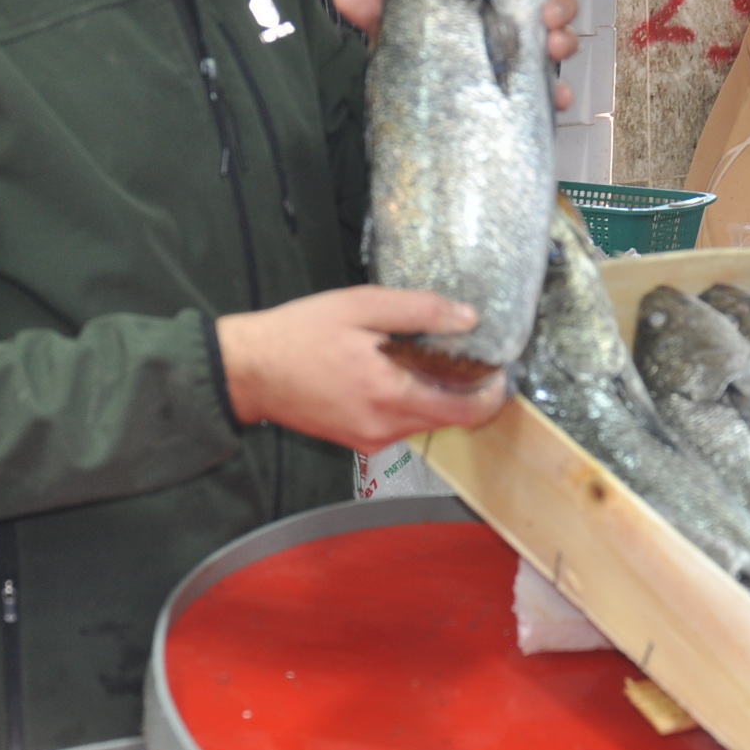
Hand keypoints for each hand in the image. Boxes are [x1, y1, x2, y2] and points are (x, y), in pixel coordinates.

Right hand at [216, 288, 508, 452]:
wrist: (248, 371)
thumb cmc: (299, 333)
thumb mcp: (358, 307)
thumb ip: (417, 311)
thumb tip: (467, 318)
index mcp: (389, 393)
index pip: (463, 412)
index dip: (491, 395)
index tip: (502, 371)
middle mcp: (384, 428)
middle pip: (448, 420)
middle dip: (468, 394)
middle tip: (474, 358)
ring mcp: (369, 440)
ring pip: (423, 423)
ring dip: (436, 397)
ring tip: (433, 358)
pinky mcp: (356, 443)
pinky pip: (398, 426)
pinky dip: (409, 403)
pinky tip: (398, 374)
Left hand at [333, 0, 581, 110]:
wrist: (419, 129)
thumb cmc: (411, 71)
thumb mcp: (395, 40)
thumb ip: (376, 15)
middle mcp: (503, 24)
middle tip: (548, 11)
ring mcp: (520, 59)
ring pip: (559, 38)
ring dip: (563, 38)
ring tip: (551, 47)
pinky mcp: (529, 97)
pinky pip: (553, 91)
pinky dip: (559, 93)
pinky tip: (554, 98)